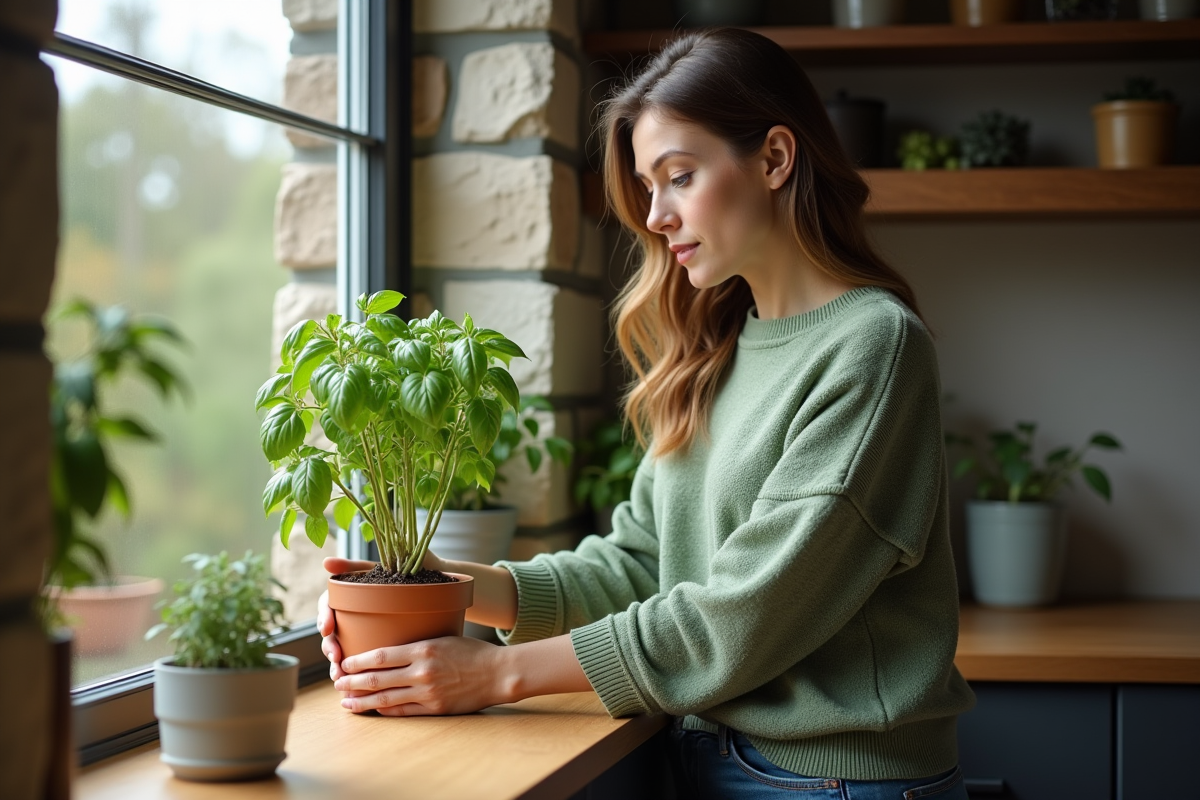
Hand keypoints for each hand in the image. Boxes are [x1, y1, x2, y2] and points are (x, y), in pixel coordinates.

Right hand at [317, 554, 449, 685]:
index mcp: (352, 592)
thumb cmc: (416, 568)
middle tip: (335, 658)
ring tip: (338, 675)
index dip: (324, 617)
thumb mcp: (387, 566)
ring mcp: (366, 628)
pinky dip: (357, 673)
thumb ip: (356, 565)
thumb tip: (326, 561)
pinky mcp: (380, 641)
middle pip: (332, 632)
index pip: (328, 605)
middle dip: (330, 646)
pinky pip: (364, 660)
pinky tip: (355, 685)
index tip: (328, 628)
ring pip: (344, 649)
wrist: (447, 582)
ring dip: (337, 664)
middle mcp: (355, 612)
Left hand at [334, 636, 511, 715]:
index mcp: (422, 649)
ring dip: (362, 702)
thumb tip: (391, 647)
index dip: (358, 662)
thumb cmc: (472, 652)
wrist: (497, 673)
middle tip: (337, 683)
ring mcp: (427, 692)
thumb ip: (417, 643)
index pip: (380, 656)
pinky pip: (402, 711)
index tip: (344, 663)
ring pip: (385, 699)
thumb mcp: (443, 636)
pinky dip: (384, 711)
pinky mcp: (434, 708)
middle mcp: (421, 671)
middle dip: (352, 683)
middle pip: (377, 679)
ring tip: (346, 702)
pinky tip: (373, 710)